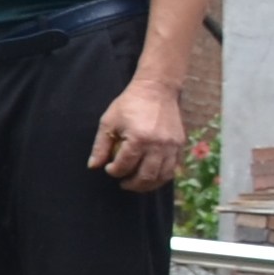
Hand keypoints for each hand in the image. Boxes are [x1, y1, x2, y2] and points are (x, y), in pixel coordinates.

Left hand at [89, 73, 189, 196]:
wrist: (157, 89)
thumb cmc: (129, 104)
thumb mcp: (108, 121)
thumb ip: (100, 146)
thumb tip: (93, 166)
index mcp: (138, 139)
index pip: (125, 166)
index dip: (114, 172)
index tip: (109, 169)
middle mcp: (158, 145)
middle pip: (146, 176)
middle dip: (132, 184)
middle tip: (123, 183)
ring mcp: (172, 146)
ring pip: (162, 176)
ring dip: (148, 185)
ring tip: (137, 183)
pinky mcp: (180, 144)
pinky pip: (173, 168)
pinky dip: (162, 176)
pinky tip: (152, 175)